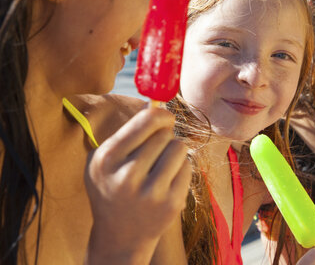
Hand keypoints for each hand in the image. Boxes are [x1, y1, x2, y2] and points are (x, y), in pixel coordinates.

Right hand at [85, 107, 191, 263]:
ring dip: (174, 150)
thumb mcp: (105, 159)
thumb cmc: (112, 187)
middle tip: (157, 148)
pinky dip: (181, 168)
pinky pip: (187, 167)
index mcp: (107, 159)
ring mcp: (151, 193)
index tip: (165, 116)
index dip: (160, 114)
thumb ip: (127, 131)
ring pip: (179, 147)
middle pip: (164, 134)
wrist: (119, 235)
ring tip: (162, 163)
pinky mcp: (171, 204)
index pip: (145, 121)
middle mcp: (127, 177)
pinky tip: (167, 180)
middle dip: (164, 136)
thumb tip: (156, 102)